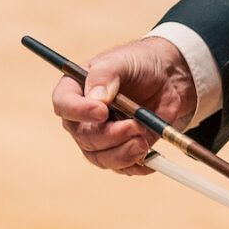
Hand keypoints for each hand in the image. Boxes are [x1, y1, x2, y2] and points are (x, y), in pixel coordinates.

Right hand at [52, 35, 197, 173]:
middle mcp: (82, 118)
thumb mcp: (122, 61)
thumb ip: (106, 74)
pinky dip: (136, 164)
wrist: (165, 78)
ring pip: (101, 157)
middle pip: (84, 137)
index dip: (79, 111)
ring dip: (123, 153)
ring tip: (144, 140)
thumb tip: (97, 98)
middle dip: (112, 135)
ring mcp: (100, 137)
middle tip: (136, 126)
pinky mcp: (120, 150)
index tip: (102, 111)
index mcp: (75, 90)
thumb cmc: (138, 64)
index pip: (63, 105)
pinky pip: (122, 167)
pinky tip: (150, 155)